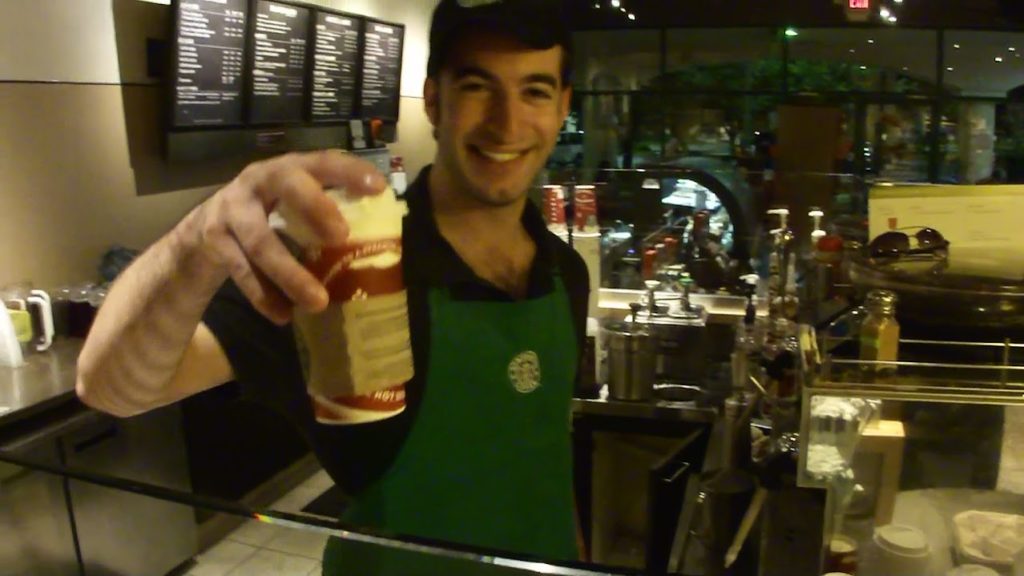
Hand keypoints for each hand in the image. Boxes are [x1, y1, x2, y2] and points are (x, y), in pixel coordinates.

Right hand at [191, 150, 386, 323]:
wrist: (202, 228)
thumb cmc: (269, 215)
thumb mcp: (292, 205)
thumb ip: (324, 215)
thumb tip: (378, 245)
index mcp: (287, 169)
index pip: (322, 162)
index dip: (348, 171)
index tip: (378, 187)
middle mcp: (258, 181)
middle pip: (287, 185)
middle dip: (315, 207)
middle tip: (341, 236)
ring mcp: (232, 210)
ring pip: (260, 242)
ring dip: (290, 274)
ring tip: (318, 302)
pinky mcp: (215, 240)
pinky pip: (241, 270)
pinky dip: (264, 295)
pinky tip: (284, 314)